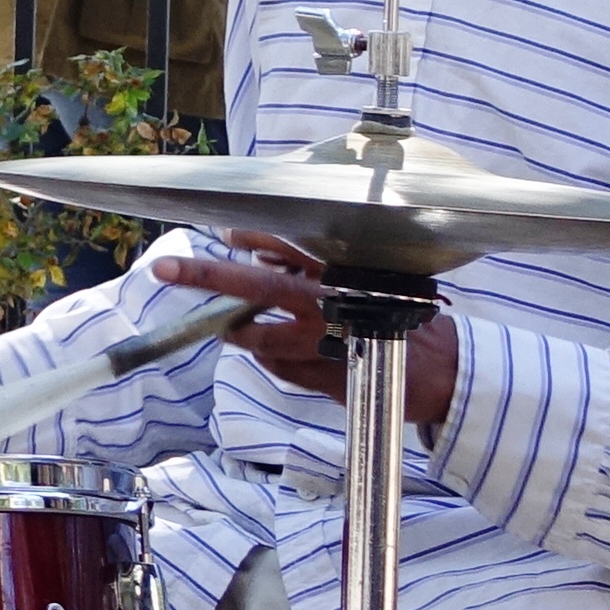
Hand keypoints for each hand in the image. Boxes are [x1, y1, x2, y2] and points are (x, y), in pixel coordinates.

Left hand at [172, 238, 459, 426]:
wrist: (444, 371)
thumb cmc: (400, 320)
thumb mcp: (364, 284)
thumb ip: (313, 274)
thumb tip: (263, 261)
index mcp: (341, 277)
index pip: (286, 249)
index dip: (251, 239)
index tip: (222, 232)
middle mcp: (331, 305)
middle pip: (259, 289)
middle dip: (209, 277)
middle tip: (165, 267)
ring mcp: (328, 344)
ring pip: (264, 339)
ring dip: (239, 334)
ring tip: (227, 329)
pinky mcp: (329, 378)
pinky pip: (283, 369)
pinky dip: (274, 360)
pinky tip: (279, 354)